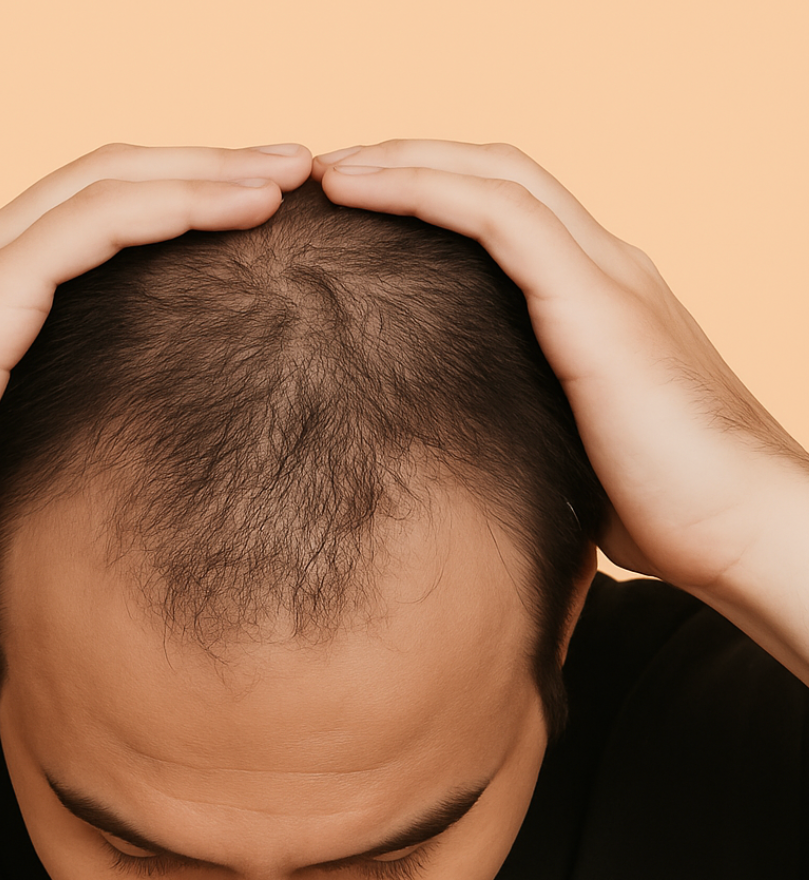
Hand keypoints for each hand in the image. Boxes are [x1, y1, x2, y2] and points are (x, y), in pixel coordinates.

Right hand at [0, 142, 310, 593]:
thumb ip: (45, 400)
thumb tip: (104, 427)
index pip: (100, 209)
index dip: (180, 195)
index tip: (255, 205)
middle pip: (119, 176)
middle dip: (211, 163)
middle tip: (294, 167)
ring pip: (118, 183)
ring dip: (212, 170)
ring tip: (291, 172)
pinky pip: (99, 225)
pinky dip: (177, 206)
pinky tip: (244, 207)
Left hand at [312, 140, 808, 680]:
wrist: (742, 529)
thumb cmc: (665, 509)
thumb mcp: (576, 451)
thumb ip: (531, 422)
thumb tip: (471, 448)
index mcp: (601, 300)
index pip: (510, 215)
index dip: (434, 197)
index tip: (358, 213)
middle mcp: (607, 268)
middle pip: (495, 175)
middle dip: (408, 162)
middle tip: (329, 176)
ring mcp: (606, 276)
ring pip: (492, 177)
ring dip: (402, 161)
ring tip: (326, 172)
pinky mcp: (595, 303)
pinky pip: (495, 217)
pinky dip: (420, 191)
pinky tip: (355, 192)